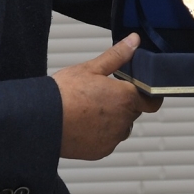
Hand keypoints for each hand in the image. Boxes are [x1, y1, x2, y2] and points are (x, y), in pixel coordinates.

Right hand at [54, 33, 161, 159]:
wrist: (42, 120)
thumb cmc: (64, 94)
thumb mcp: (91, 68)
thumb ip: (117, 55)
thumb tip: (134, 41)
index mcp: (126, 99)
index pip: (152, 101)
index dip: (147, 95)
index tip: (138, 90)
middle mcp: (123, 121)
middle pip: (133, 112)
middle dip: (123, 104)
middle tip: (101, 95)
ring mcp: (112, 138)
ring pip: (120, 128)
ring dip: (113, 120)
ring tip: (89, 110)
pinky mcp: (101, 151)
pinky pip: (107, 141)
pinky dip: (100, 134)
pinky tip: (83, 124)